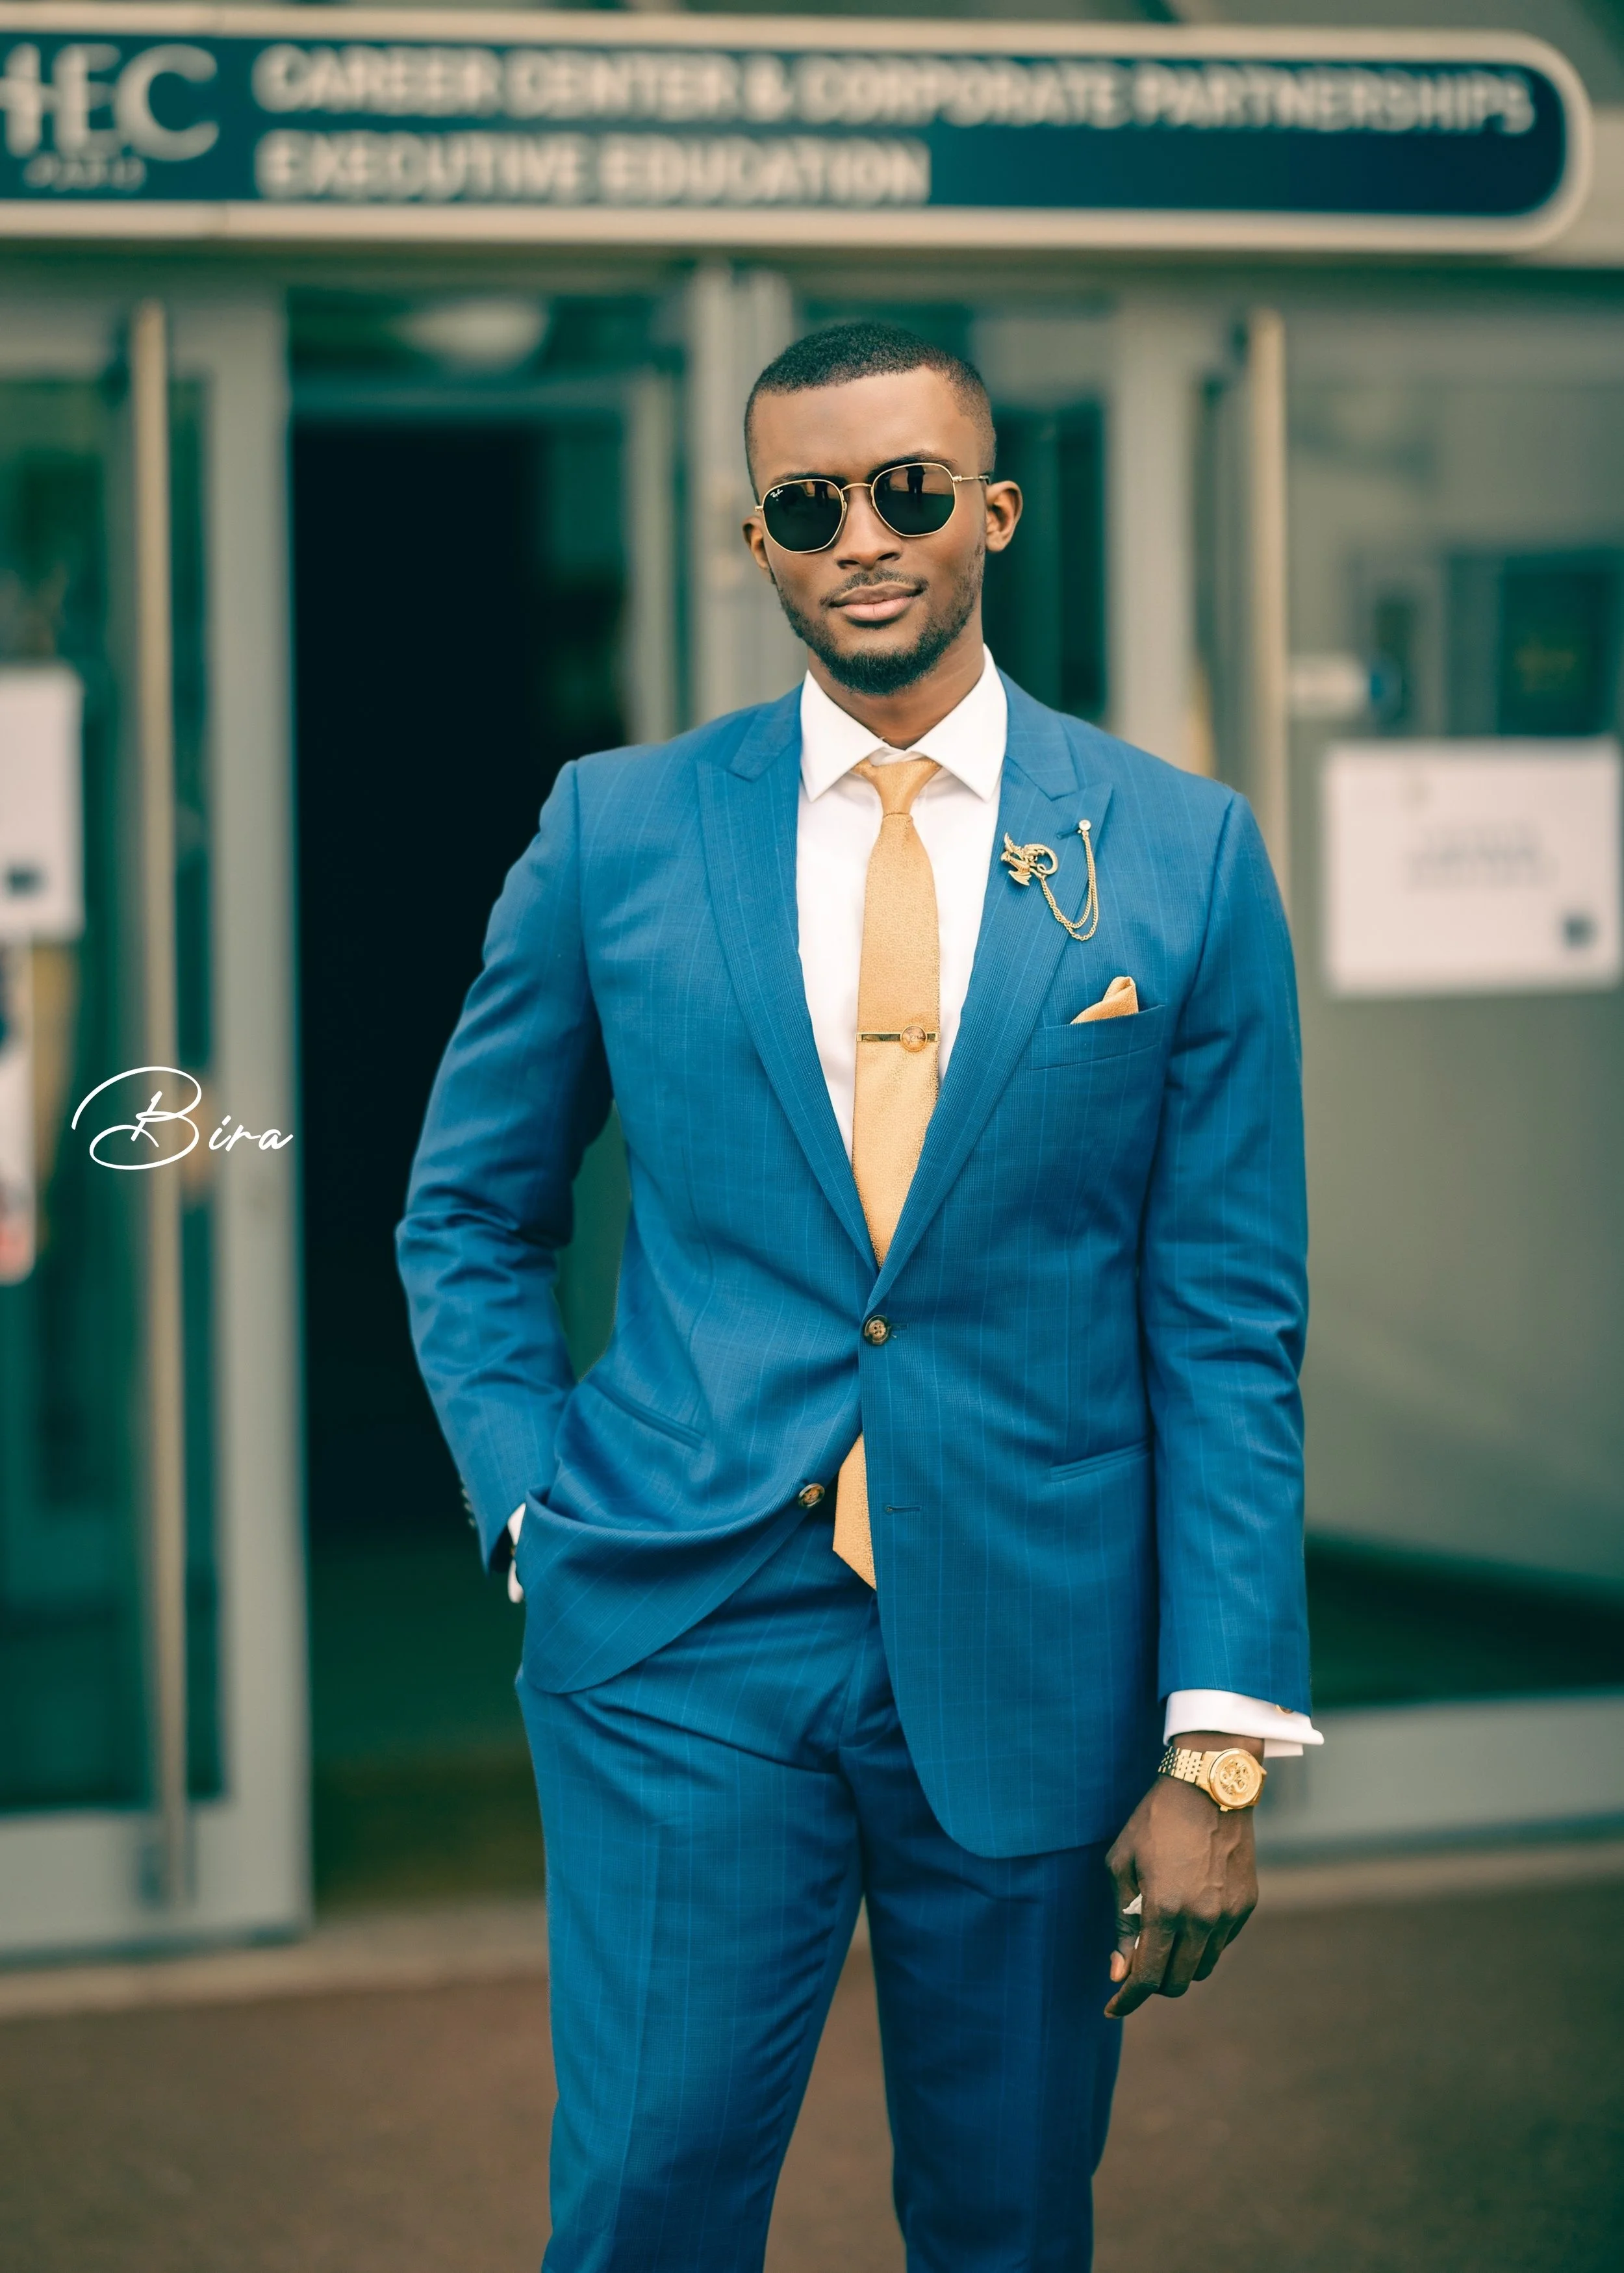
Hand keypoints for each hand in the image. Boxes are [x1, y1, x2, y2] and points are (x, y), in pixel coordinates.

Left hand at [1103, 1733, 1260, 2018]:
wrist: (1208, 1785)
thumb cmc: (1155, 1820)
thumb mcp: (1122, 1863)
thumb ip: (1122, 1921)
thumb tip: (1120, 1969)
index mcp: (1165, 1909)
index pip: (1148, 1977)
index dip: (1128, 2000)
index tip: (1113, 2009)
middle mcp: (1202, 1919)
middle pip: (1178, 1982)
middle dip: (1154, 1983)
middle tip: (1137, 1966)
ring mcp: (1228, 1914)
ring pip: (1203, 1967)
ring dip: (1180, 1965)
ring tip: (1162, 1939)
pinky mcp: (1246, 1905)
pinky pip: (1221, 1942)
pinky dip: (1202, 1942)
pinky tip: (1188, 1915)